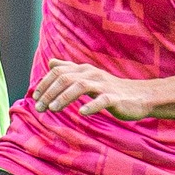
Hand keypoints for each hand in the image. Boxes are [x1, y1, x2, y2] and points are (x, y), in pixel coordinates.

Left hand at [32, 60, 156, 119]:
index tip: (35, 98)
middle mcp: (92, 74)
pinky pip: (101, 100)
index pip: (58, 72)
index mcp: (83, 70)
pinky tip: (81, 113)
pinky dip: (91, 105)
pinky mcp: (114, 98)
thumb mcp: (88, 77)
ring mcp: (103, 85)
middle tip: (39, 107)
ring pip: (80, 86)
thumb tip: (51, 62)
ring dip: (64, 97)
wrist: (139, 96)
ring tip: (52, 109)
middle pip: (65, 78)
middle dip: (49, 92)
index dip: (44, 84)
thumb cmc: (110, 89)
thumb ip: (69, 69)